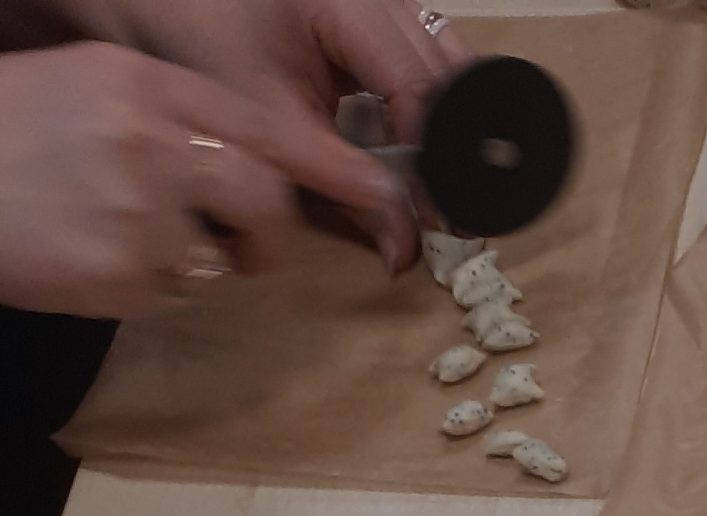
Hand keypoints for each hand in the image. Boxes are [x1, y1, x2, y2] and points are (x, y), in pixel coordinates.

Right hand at [0, 42, 408, 313]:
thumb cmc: (14, 133)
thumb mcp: (89, 85)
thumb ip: (170, 114)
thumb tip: (250, 160)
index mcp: (146, 85)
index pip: (270, 130)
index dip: (339, 170)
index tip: (388, 198)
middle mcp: (151, 140)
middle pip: (266, 197)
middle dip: (265, 230)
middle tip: (238, 240)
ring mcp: (139, 211)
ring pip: (225, 254)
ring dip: (202, 259)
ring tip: (134, 237)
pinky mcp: (123, 272)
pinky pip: (176, 291)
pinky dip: (150, 283)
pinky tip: (97, 255)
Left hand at [91, 0, 471, 264]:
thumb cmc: (200, 35)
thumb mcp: (266, 119)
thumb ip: (337, 182)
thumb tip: (403, 248)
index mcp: (348, 1)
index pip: (416, 84)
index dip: (433, 159)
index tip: (435, 219)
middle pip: (448, 71)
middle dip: (453, 148)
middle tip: (454, 218)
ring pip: (448, 62)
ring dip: (449, 128)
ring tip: (442, 190)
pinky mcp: (378, 11)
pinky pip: (426, 56)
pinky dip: (429, 106)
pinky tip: (422, 150)